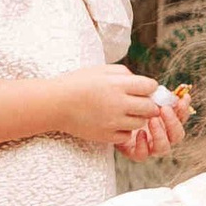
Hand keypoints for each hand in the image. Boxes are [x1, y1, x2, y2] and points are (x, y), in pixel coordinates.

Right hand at [52, 66, 187, 151]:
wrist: (55, 104)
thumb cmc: (77, 83)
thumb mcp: (101, 70)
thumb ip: (125, 73)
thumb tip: (144, 84)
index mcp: (117, 84)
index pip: (150, 86)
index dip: (149, 87)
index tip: (142, 88)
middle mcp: (118, 103)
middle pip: (150, 107)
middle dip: (148, 104)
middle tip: (138, 102)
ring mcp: (112, 121)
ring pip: (141, 123)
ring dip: (137, 117)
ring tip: (125, 112)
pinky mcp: (106, 135)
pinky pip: (127, 136)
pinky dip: (125, 130)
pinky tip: (116, 123)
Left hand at [122, 82, 191, 164]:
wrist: (110, 116)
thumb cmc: (129, 106)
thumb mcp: (144, 98)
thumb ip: (159, 97)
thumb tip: (176, 92)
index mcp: (166, 123)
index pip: (181, 119)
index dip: (184, 110)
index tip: (181, 99)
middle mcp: (162, 137)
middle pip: (177, 136)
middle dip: (173, 123)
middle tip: (164, 109)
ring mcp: (150, 147)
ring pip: (164, 148)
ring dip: (160, 134)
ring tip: (152, 120)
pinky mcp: (135, 153)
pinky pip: (143, 155)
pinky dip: (143, 145)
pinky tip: (139, 133)